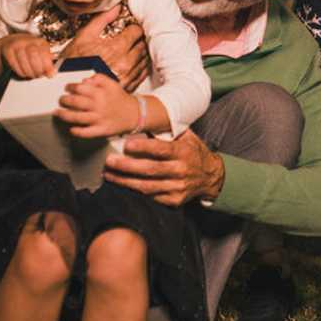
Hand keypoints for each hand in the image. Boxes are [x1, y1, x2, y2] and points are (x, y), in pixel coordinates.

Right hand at [0, 34, 53, 78]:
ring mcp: (16, 43)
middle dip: (37, 69)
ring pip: (23, 59)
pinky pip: (13, 62)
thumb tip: (51, 74)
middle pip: (33, 54)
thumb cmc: (27, 52)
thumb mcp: (40, 56)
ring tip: (31, 75)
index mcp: (39, 41)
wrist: (8, 44)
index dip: (47, 65)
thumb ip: (46, 64)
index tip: (50, 75)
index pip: (45, 52)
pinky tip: (23, 73)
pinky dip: (20, 71)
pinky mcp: (7, 49)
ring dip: (29, 71)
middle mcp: (28, 40)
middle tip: (38, 75)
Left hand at [54, 74, 138, 137]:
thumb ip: (99, 78)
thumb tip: (84, 80)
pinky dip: (77, 131)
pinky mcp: (102, 130)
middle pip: (75, 102)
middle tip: (61, 100)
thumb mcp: (112, 84)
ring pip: (77, 117)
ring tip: (58, 113)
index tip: (67, 88)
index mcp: (101, 92)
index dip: (70, 87)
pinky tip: (72, 129)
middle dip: (64, 100)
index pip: (80, 87)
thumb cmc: (121, 99)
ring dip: (64, 115)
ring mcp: (100, 118)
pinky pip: (87, 132)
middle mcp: (99, 105)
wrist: (136, 114)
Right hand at [59, 5, 148, 91]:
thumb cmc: (74, 61)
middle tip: (133, 39)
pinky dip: (141, 67)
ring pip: (144, 60)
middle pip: (142, 46)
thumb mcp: (84, 36)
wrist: (69, 85)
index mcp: (116, 47)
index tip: (130, 29)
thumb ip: (102, 20)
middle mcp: (125, 62)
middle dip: (138, 40)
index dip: (133, 28)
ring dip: (141, 53)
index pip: (136, 32)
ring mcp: (127, 76)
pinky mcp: (127, 86)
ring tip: (133, 50)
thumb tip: (116, 8)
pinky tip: (135, 64)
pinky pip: (141, 75)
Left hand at [102, 130, 224, 206]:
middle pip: (150, 169)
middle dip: (127, 166)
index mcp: (184, 152)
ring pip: (147, 186)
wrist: (211, 177)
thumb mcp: (188, 138)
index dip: (144, 148)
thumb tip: (146, 120)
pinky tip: (122, 184)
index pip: (162, 150)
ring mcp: (177, 187)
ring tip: (109, 174)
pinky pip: (151, 196)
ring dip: (125, 181)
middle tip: (109, 161)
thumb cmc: (194, 153)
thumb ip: (169, 130)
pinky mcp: (174, 200)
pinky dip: (135, 191)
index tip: (126, 144)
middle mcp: (181, 170)